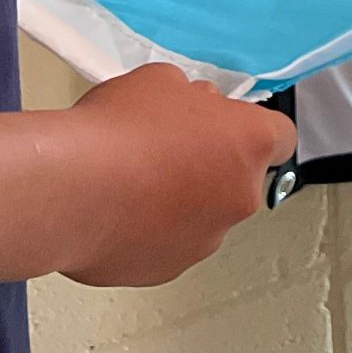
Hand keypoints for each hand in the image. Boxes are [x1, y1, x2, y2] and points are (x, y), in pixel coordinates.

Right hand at [61, 63, 297, 286]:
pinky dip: (147, 232)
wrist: (71, 190)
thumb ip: (189, 100)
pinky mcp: (166, 271)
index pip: (280, 136)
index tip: (225, 126)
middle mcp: (238, 198)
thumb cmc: (118, 129)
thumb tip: (189, 112)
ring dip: (178, 202)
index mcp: (249, 144)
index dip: (251, 128)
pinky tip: (113, 213)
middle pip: (236, 178)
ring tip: (128, 183)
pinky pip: (165, 246)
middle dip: (207, 165)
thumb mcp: (160, 82)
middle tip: (160, 149)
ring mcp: (204, 241)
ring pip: (202, 216)